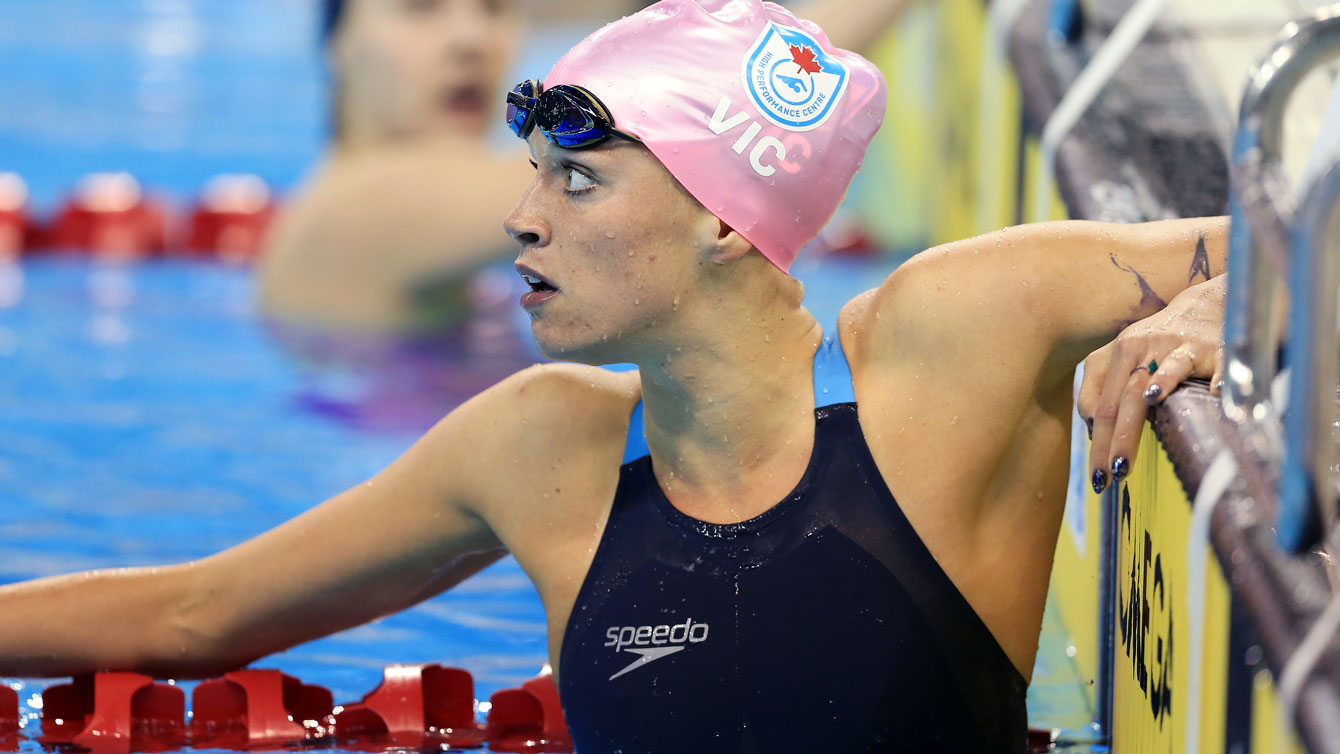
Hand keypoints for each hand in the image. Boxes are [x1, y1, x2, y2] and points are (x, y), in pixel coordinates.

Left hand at [1076, 276, 1225, 492]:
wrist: (1207, 303)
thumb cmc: (1157, 340)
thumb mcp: (1120, 355)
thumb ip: (1099, 386)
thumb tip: (1091, 427)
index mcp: (1121, 352)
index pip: (1104, 405)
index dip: (1099, 440)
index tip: (1098, 475)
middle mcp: (1147, 346)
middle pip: (1129, 396)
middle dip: (1121, 436)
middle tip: (1117, 471)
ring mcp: (1184, 345)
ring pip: (1168, 370)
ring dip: (1159, 389)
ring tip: (1151, 403)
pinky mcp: (1219, 348)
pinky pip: (1221, 365)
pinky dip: (1219, 379)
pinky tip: (1217, 393)